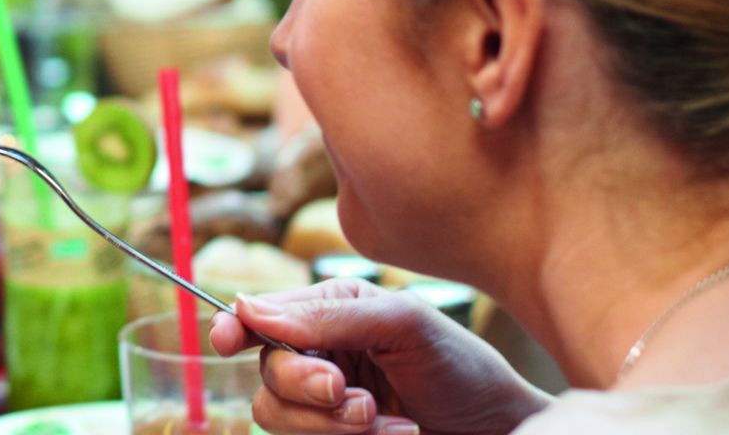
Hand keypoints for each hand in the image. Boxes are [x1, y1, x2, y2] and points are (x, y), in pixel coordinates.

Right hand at [209, 279, 551, 434]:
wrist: (501, 430)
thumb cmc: (462, 370)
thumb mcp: (403, 325)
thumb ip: (330, 315)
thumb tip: (251, 307)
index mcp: (328, 313)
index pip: (262, 316)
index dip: (235, 327)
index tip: (227, 340)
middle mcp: (320, 357)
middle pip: (267, 374)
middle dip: (304, 386)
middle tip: (348, 393)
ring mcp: (326, 408)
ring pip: (276, 417)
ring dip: (329, 424)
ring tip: (380, 419)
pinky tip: (397, 433)